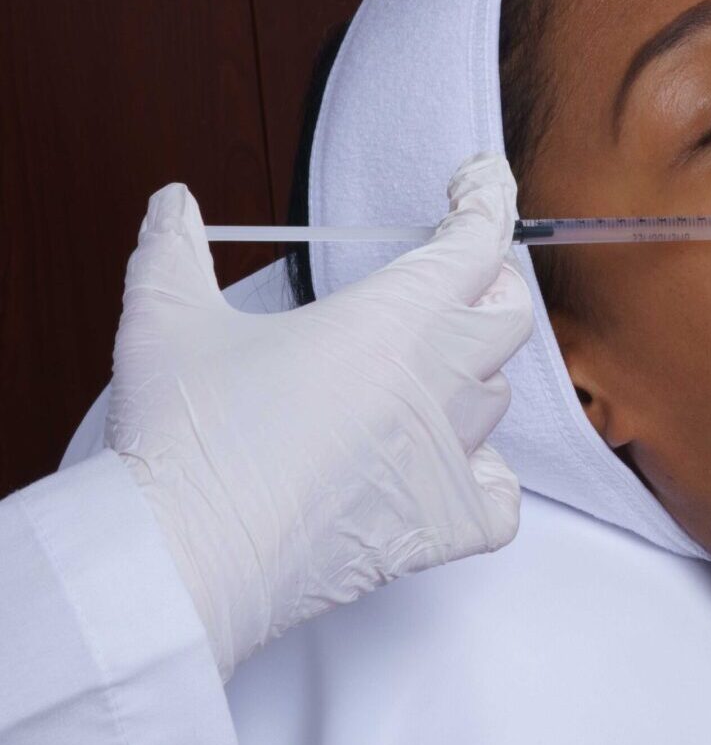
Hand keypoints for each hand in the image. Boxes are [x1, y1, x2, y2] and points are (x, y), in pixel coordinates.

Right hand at [106, 152, 532, 681]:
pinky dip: (486, 479)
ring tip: (421, 371)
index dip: (485, 199)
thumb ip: (175, 248)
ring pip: (496, 398)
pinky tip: (451, 468)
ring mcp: (449, 457)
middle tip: (448, 277)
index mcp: (395, 320)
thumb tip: (171, 202)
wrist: (179, 563)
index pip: (477, 241)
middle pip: (508, 314)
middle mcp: (438, 381)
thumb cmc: (184, 438)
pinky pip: (501, 497)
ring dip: (469, 375)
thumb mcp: (167, 320)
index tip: (475, 181)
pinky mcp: (442, 527)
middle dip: (487, 285)